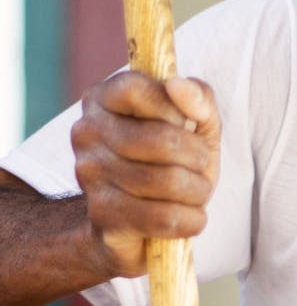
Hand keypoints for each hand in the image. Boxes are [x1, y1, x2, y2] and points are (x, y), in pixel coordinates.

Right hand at [71, 71, 220, 277]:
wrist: (140, 220)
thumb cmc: (171, 161)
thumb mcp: (195, 122)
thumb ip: (197, 96)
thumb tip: (178, 85)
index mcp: (103, 99)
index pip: (135, 89)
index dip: (173, 109)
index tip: (186, 125)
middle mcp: (87, 133)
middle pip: (160, 140)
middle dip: (198, 157)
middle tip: (200, 166)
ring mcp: (90, 176)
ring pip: (166, 181)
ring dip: (198, 190)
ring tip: (195, 192)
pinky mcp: (102, 218)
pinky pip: (162, 218)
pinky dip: (190, 220)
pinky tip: (190, 217)